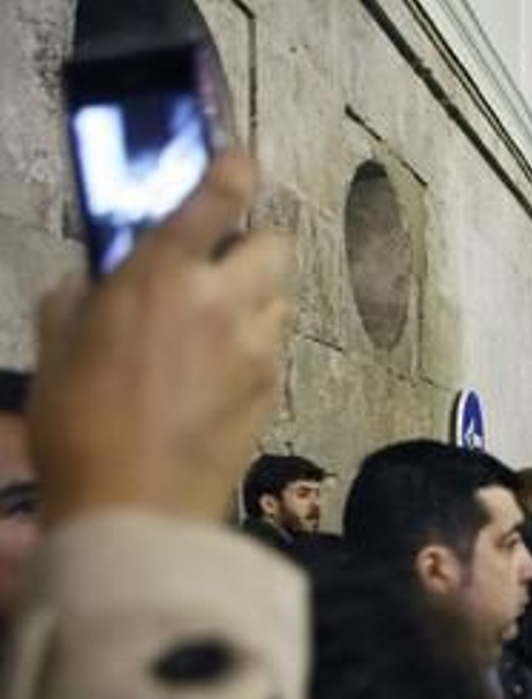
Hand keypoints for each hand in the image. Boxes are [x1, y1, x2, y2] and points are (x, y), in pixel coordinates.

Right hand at [32, 151, 290, 526]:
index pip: (220, 196)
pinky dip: (256, 346)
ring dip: (257, 298)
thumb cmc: (81, 426)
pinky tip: (220, 371)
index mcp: (163, 274)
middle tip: (219, 263)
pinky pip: (275, 349)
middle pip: (276, 245)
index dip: (235, 170)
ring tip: (217, 323)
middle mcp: (224, 302)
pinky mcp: (274, 392)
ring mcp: (258, 349)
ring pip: (281, 298)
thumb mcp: (56, 346)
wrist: (136, 507)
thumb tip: (97, 280)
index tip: (237, 163)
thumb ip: (81, 297)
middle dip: (254, 245)